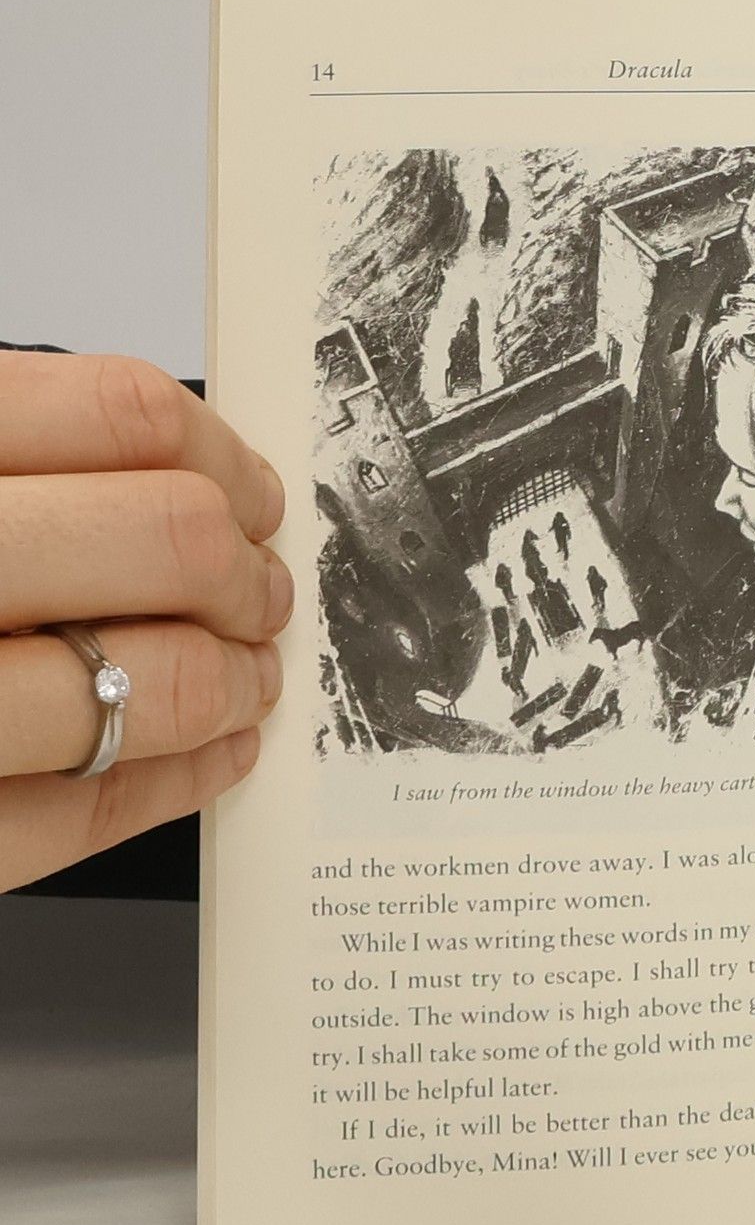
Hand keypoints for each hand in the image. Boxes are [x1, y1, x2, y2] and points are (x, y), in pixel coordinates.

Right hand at [0, 353, 291, 893]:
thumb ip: (23, 472)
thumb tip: (180, 479)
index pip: (123, 413)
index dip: (219, 458)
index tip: (247, 494)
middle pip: (169, 538)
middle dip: (247, 573)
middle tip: (259, 591)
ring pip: (159, 682)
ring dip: (235, 681)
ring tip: (244, 676)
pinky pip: (97, 811)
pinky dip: (187, 779)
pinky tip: (220, 753)